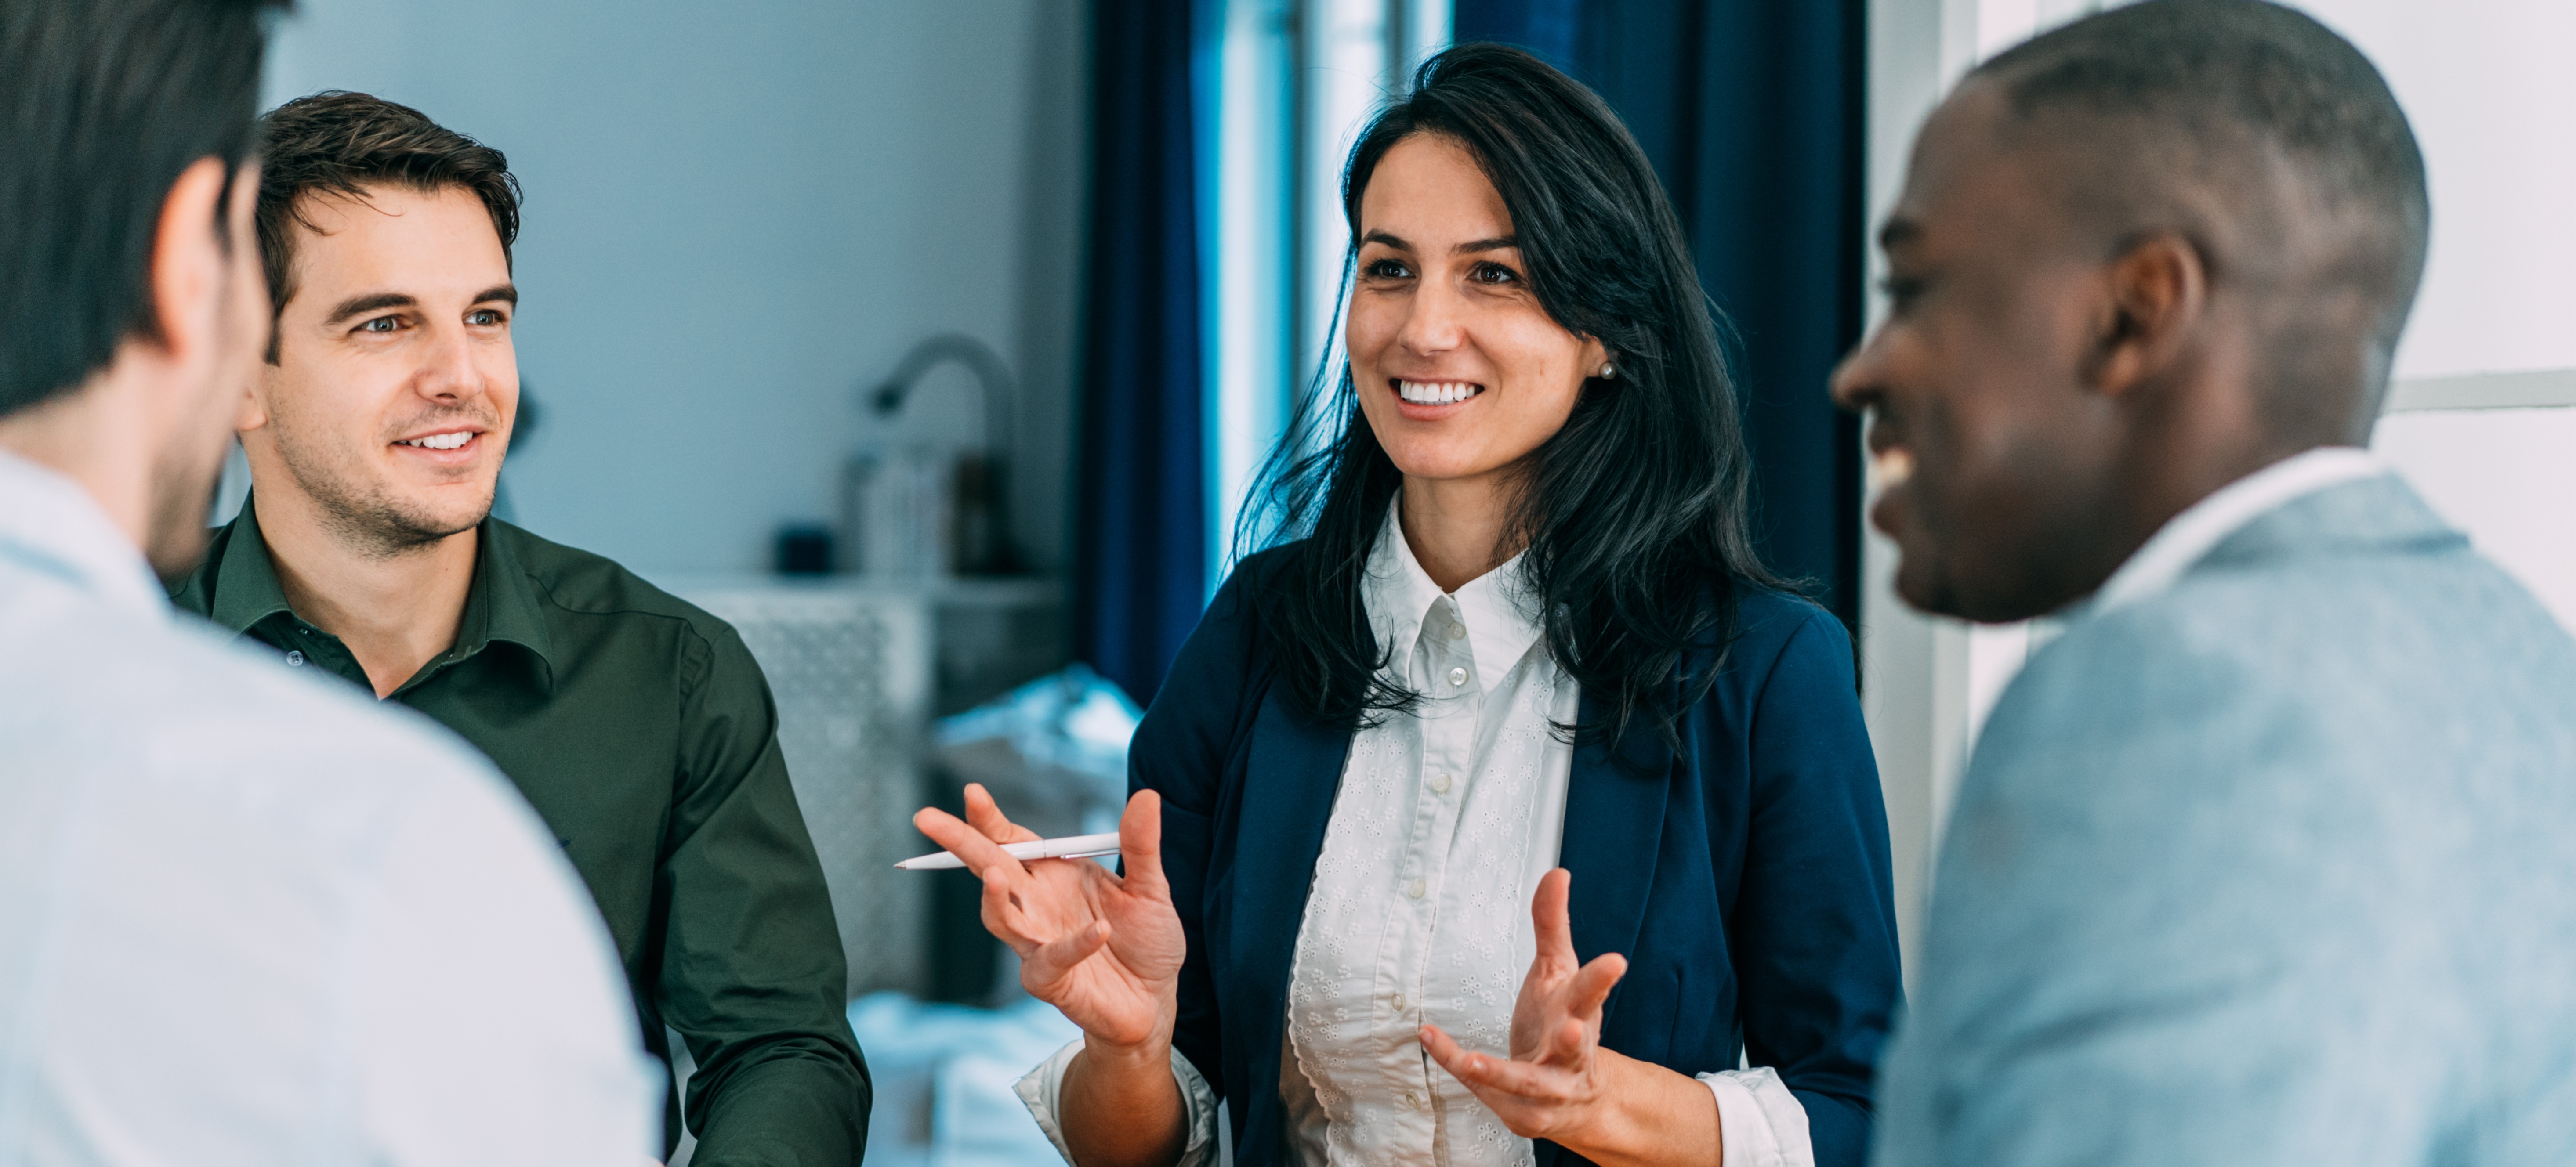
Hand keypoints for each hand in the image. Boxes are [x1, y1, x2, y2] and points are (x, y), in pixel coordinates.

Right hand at [913, 785, 1186, 1050]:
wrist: (1154, 1000)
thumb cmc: (1144, 940)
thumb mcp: (1150, 887)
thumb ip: (1141, 845)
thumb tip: (1147, 796)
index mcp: (1053, 875)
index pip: (1013, 840)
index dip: (990, 819)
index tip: (972, 792)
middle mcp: (1036, 906)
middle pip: (989, 868)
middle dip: (959, 843)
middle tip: (926, 817)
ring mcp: (1037, 943)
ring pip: (1001, 919)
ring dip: (994, 898)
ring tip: (995, 875)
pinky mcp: (1051, 981)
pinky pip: (1053, 959)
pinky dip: (1073, 944)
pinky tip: (1099, 931)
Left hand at [1421, 868, 1627, 1138]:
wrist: (1572, 1096)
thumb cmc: (1561, 1021)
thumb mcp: (1557, 971)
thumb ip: (1552, 924)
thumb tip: (1557, 872)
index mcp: (1581, 1013)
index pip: (1594, 993)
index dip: (1603, 978)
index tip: (1616, 961)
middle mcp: (1572, 1055)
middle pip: (1577, 1046)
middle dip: (1577, 1039)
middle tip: (1577, 1027)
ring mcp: (1551, 1089)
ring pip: (1530, 1085)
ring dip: (1503, 1073)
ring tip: (1474, 1060)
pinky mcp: (1524, 1113)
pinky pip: (1488, 1093)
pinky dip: (1462, 1070)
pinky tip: (1434, 1043)